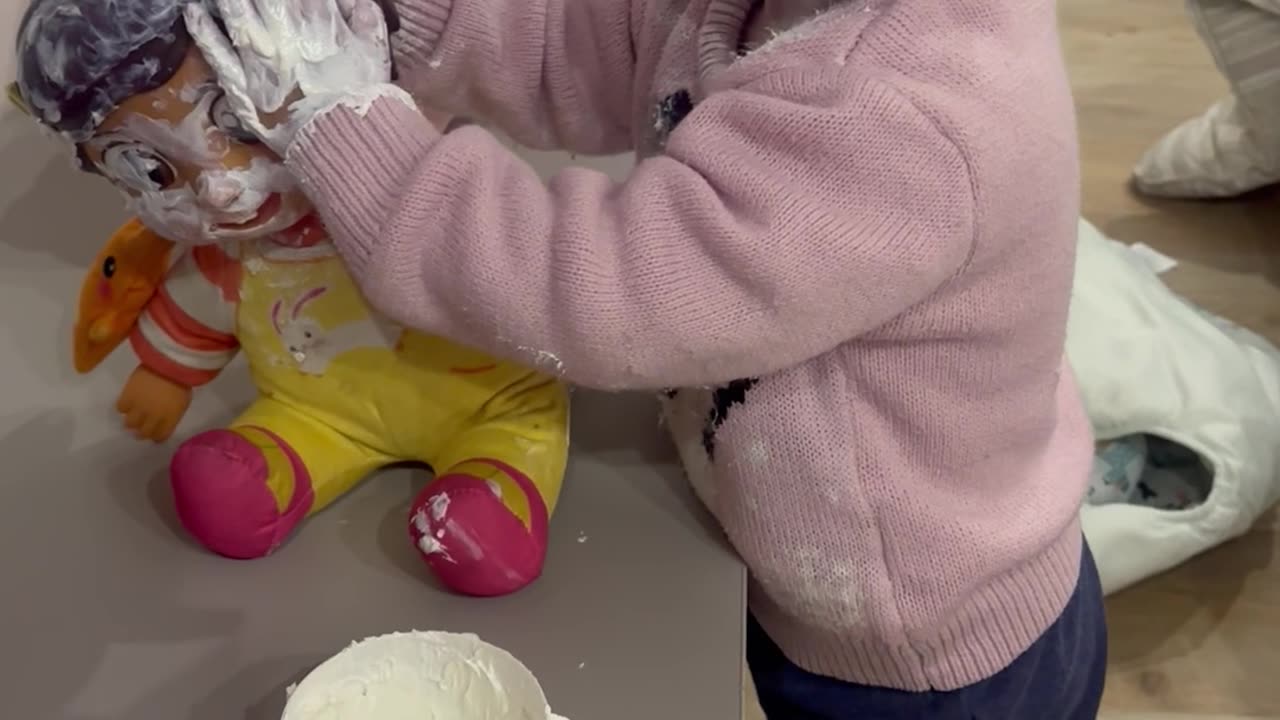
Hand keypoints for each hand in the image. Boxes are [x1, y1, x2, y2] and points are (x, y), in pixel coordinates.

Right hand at [116, 365, 192, 442]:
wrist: (169, 363)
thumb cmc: (181, 380)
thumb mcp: (182, 402)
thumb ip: (172, 414)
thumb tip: (164, 420)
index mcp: (171, 419)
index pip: (161, 436)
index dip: (156, 437)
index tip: (153, 434)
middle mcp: (154, 418)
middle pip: (143, 433)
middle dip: (142, 433)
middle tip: (140, 428)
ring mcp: (139, 408)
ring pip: (129, 424)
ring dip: (131, 421)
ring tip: (133, 415)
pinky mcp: (127, 397)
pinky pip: (121, 408)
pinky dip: (124, 407)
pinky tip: (127, 402)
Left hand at [185, 0, 410, 154]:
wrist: (344, 141)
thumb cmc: (364, 99)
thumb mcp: (377, 53)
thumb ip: (366, 18)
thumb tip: (352, 0)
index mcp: (317, 23)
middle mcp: (282, 34)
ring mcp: (257, 59)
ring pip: (236, 14)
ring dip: (228, 0)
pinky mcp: (241, 85)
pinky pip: (216, 52)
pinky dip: (203, 29)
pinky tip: (193, 11)